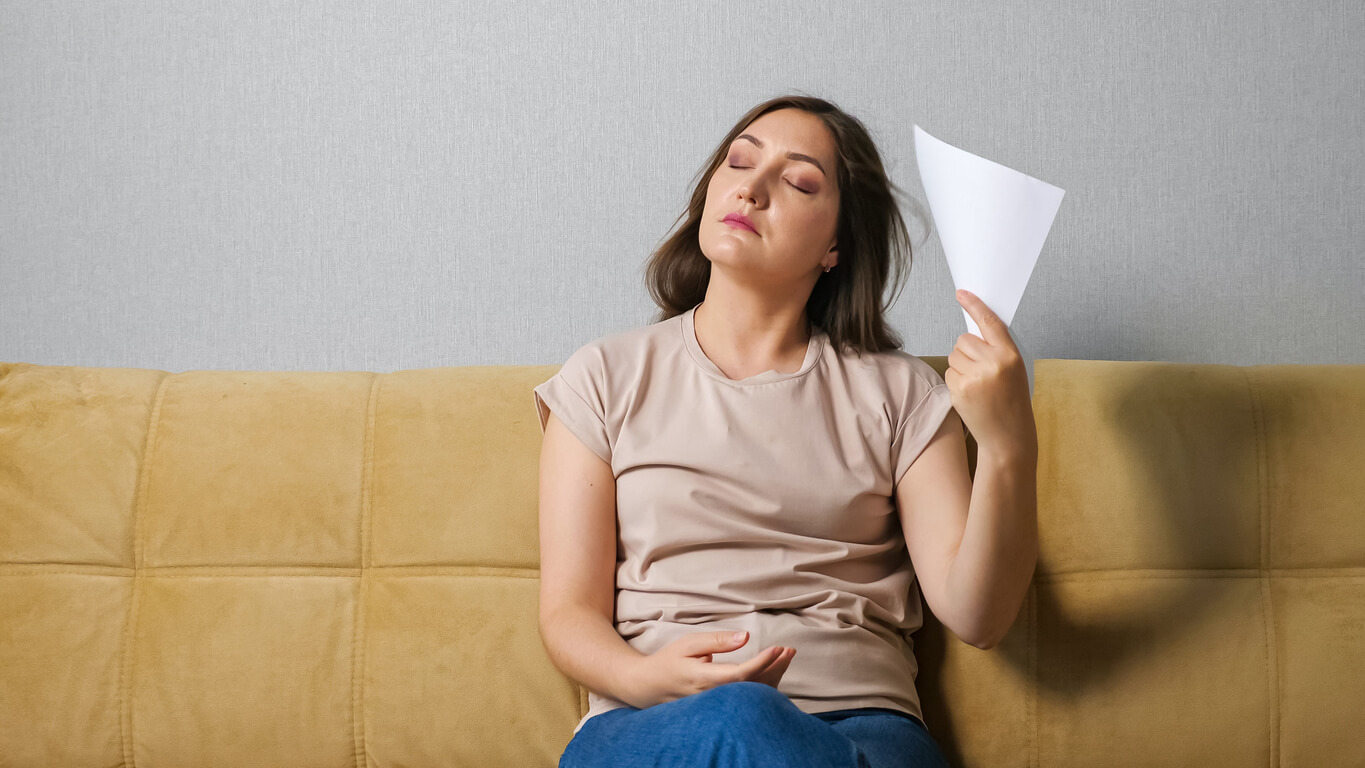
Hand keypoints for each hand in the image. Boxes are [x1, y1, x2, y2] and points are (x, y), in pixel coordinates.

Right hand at [618, 631, 795, 709]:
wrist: (649, 687)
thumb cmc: (669, 661)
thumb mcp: (688, 643)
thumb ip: (717, 641)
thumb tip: (746, 637)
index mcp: (703, 678)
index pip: (740, 674)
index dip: (762, 662)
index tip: (778, 648)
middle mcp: (713, 695)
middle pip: (752, 686)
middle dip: (774, 667)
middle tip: (790, 650)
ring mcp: (717, 703)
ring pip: (752, 694)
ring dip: (773, 676)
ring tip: (786, 657)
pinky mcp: (721, 705)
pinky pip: (747, 698)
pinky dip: (764, 684)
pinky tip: (773, 671)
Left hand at [948, 289, 1036, 452]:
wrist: (1008, 436)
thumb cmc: (1012, 400)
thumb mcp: (1014, 369)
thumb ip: (996, 349)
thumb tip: (972, 330)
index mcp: (1010, 355)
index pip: (989, 322)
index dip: (974, 305)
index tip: (962, 293)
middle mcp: (992, 363)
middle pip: (964, 339)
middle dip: (967, 350)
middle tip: (980, 368)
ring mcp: (974, 378)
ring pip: (953, 355)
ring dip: (960, 365)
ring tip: (977, 383)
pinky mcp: (959, 390)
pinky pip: (949, 372)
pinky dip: (956, 380)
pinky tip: (971, 393)